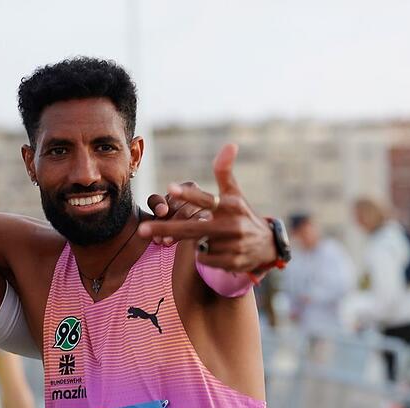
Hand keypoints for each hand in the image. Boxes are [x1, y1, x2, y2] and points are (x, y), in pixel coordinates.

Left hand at [138, 144, 276, 272]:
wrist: (267, 246)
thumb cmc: (242, 214)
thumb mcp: (235, 193)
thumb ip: (224, 171)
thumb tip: (230, 144)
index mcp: (230, 205)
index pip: (206, 199)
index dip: (189, 194)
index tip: (170, 188)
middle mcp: (232, 224)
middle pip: (192, 228)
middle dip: (166, 229)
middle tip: (143, 229)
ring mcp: (233, 245)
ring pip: (197, 245)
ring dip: (196, 243)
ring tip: (213, 239)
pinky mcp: (232, 262)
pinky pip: (204, 259)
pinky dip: (204, 255)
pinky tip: (217, 250)